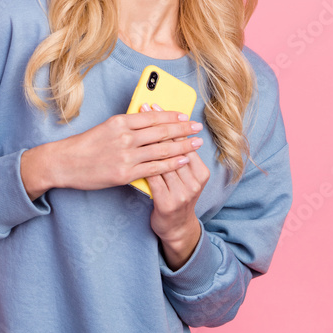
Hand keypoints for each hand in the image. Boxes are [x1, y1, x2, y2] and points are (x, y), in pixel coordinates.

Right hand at [22, 109, 203, 196]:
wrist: (64, 163)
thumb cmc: (84, 145)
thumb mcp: (106, 128)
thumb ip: (127, 126)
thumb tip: (150, 122)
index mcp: (120, 122)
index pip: (153, 117)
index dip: (172, 116)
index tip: (185, 115)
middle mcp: (125, 137)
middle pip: (161, 132)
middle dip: (183, 129)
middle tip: (198, 127)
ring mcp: (126, 156)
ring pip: (162, 150)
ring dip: (182, 146)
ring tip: (196, 144)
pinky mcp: (125, 173)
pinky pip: (154, 168)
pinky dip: (171, 164)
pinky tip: (182, 161)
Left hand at [141, 103, 209, 269]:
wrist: (175, 228)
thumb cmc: (176, 196)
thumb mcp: (184, 177)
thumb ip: (178, 157)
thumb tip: (165, 126)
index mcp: (200, 172)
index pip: (183, 141)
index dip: (169, 120)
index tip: (157, 104)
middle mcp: (193, 182)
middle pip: (173, 147)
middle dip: (157, 123)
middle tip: (145, 105)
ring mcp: (181, 193)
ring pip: (162, 160)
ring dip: (147, 138)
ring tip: (135, 123)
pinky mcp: (166, 202)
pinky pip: (152, 177)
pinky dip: (142, 161)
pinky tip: (132, 148)